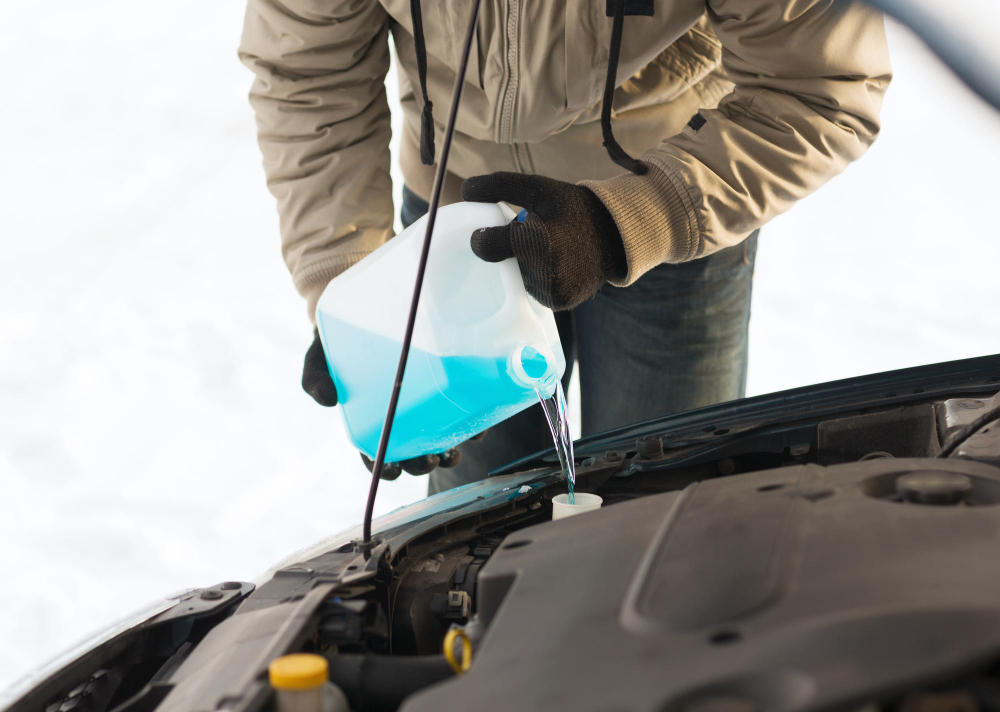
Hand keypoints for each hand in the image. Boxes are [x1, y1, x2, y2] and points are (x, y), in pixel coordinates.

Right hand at [301, 330, 461, 477]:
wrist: (365, 308)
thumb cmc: (339, 343)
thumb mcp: (319, 357)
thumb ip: (314, 376)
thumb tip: (326, 401)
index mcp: (369, 422)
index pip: (377, 455)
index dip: (385, 469)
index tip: (392, 470)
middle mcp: (399, 418)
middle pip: (412, 453)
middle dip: (422, 464)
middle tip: (431, 459)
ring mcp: (423, 405)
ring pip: (438, 439)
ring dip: (448, 452)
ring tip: (453, 451)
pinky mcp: (445, 387)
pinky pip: (461, 411)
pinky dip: (470, 422)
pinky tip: (477, 423)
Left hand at [461, 173, 626, 310]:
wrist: (615, 235)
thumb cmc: (572, 209)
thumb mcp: (538, 188)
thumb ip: (500, 186)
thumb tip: (465, 190)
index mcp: (536, 240)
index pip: (487, 246)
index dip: (482, 239)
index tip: (483, 234)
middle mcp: (544, 270)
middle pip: (504, 264)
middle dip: (510, 252)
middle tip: (530, 239)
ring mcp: (553, 290)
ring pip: (519, 281)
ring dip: (524, 267)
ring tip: (545, 251)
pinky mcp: (560, 303)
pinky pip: (535, 293)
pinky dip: (539, 280)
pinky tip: (554, 265)